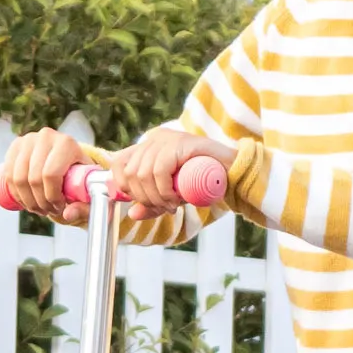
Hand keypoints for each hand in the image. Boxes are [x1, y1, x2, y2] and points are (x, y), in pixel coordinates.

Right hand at [0, 129, 106, 218]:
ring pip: (18, 179)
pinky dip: (15, 193)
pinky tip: (26, 201)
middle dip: (40, 202)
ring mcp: (28, 140)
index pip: (51, 175)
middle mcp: (46, 137)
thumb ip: (84, 206)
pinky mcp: (16, 146)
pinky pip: (9, 175)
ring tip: (39, 209)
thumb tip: (67, 215)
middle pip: (34, 179)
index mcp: (66, 143)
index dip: (52, 196)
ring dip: (27, 200)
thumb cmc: (82, 175)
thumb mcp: (89, 190)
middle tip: (49, 211)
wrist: (72, 157)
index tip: (60, 207)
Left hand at [111, 123, 230, 216]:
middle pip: (130, 172)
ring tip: (171, 206)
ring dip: (155, 197)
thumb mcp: (173, 194)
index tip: (141, 201)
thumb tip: (132, 214)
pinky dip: (163, 191)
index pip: (118, 163)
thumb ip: (153, 203)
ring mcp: (167, 138)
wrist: (234, 172)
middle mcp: (154, 138)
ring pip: (143, 173)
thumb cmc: (203, 182)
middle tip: (163, 208)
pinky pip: (159, 171)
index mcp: (148, 146)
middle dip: (143, 197)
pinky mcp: (179, 143)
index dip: (123, 186)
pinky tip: (175, 199)